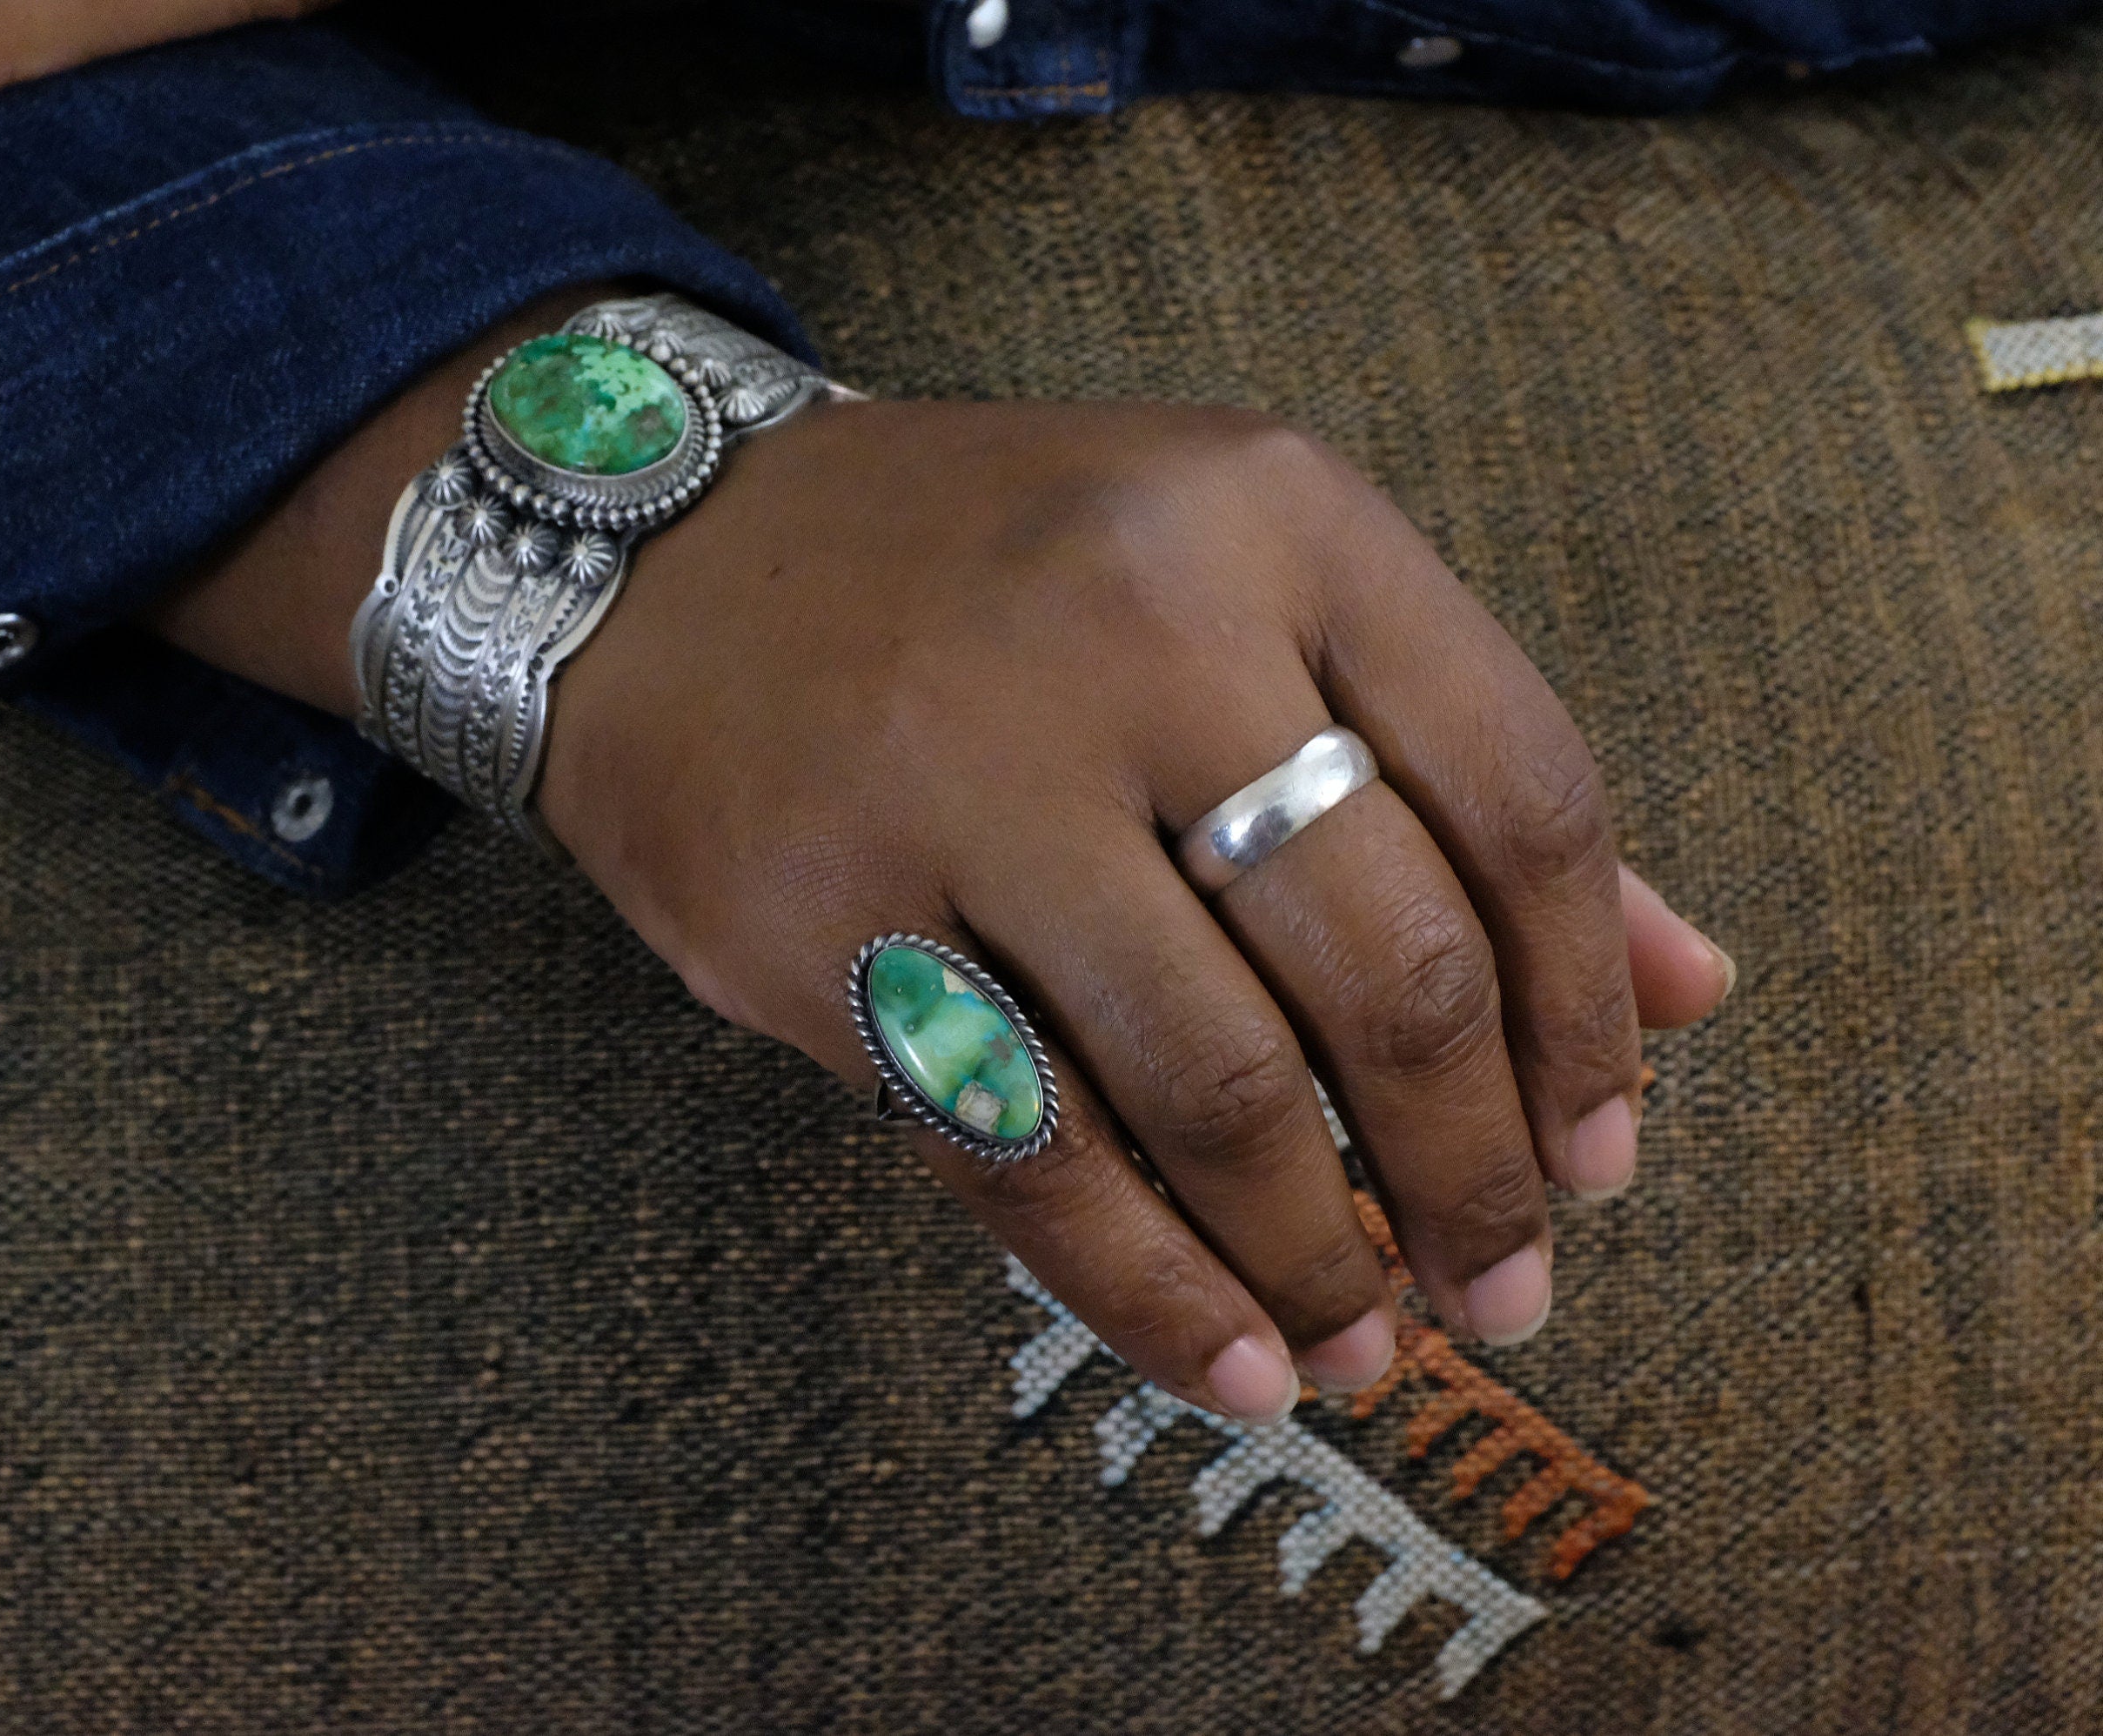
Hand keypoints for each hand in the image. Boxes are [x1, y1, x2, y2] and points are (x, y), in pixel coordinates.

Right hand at [536, 398, 1733, 1419]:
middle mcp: (1136, 620)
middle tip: (1501, 1288)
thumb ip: (1459, 768)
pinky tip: (1221, 1357)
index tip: (1605, 1157)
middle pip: (1384, 960)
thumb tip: (1691, 989)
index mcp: (1275, 516)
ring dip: (1318, 1255)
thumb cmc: (993, 583)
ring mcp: (965, 766)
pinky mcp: (825, 912)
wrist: (663, 556)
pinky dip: (1145, 1287)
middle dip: (1471, 1170)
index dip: (1588, 1016)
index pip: (1522, 793)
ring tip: (1366, 1350)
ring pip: (1213, 1080)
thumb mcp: (1244, 586)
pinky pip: (1029, 1147)